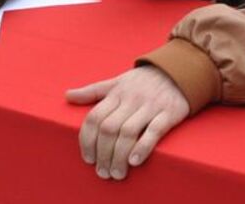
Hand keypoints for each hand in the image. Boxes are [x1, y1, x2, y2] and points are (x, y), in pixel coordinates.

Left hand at [66, 66, 189, 180]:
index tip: (87, 158)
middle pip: (109, 128)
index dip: (87, 140)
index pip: (94, 117)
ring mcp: (149, 106)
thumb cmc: (142, 82)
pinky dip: (143, 147)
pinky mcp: (168, 113)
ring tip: (116, 173)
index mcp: (116, 94)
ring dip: (119, 155)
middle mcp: (130, 100)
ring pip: (128, 132)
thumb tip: (67, 95)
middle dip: (102, 153)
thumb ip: (93, 91)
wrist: (177, 71)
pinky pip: (154, 131)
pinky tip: (134, 162)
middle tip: (102, 172)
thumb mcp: (116, 82)